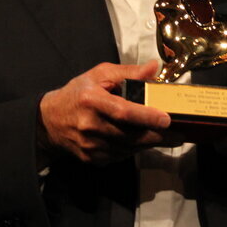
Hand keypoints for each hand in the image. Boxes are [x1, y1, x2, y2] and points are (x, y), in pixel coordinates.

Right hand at [37, 60, 177, 165]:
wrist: (49, 121)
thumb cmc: (78, 94)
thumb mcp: (99, 75)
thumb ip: (128, 72)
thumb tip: (154, 68)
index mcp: (91, 100)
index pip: (123, 111)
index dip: (147, 116)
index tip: (167, 119)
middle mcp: (90, 125)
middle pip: (130, 135)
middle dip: (157, 135)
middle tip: (177, 133)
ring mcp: (90, 145)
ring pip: (129, 148)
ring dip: (148, 143)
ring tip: (165, 136)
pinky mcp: (92, 158)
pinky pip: (121, 156)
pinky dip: (134, 149)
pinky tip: (142, 141)